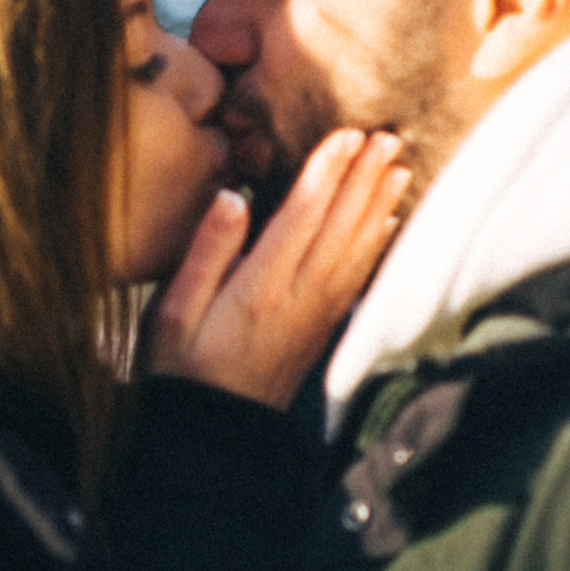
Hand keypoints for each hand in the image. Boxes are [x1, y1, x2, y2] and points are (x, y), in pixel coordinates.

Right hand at [145, 129, 410, 407]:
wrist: (211, 434)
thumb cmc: (179, 369)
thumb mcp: (171, 311)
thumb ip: (204, 252)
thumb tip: (232, 196)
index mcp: (259, 288)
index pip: (301, 217)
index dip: (327, 174)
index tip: (347, 136)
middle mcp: (297, 298)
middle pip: (339, 228)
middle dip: (363, 180)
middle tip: (387, 139)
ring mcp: (314, 315)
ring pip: (356, 250)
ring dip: (378, 207)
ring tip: (398, 169)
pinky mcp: (321, 328)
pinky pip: (356, 278)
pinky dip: (375, 246)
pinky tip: (387, 224)